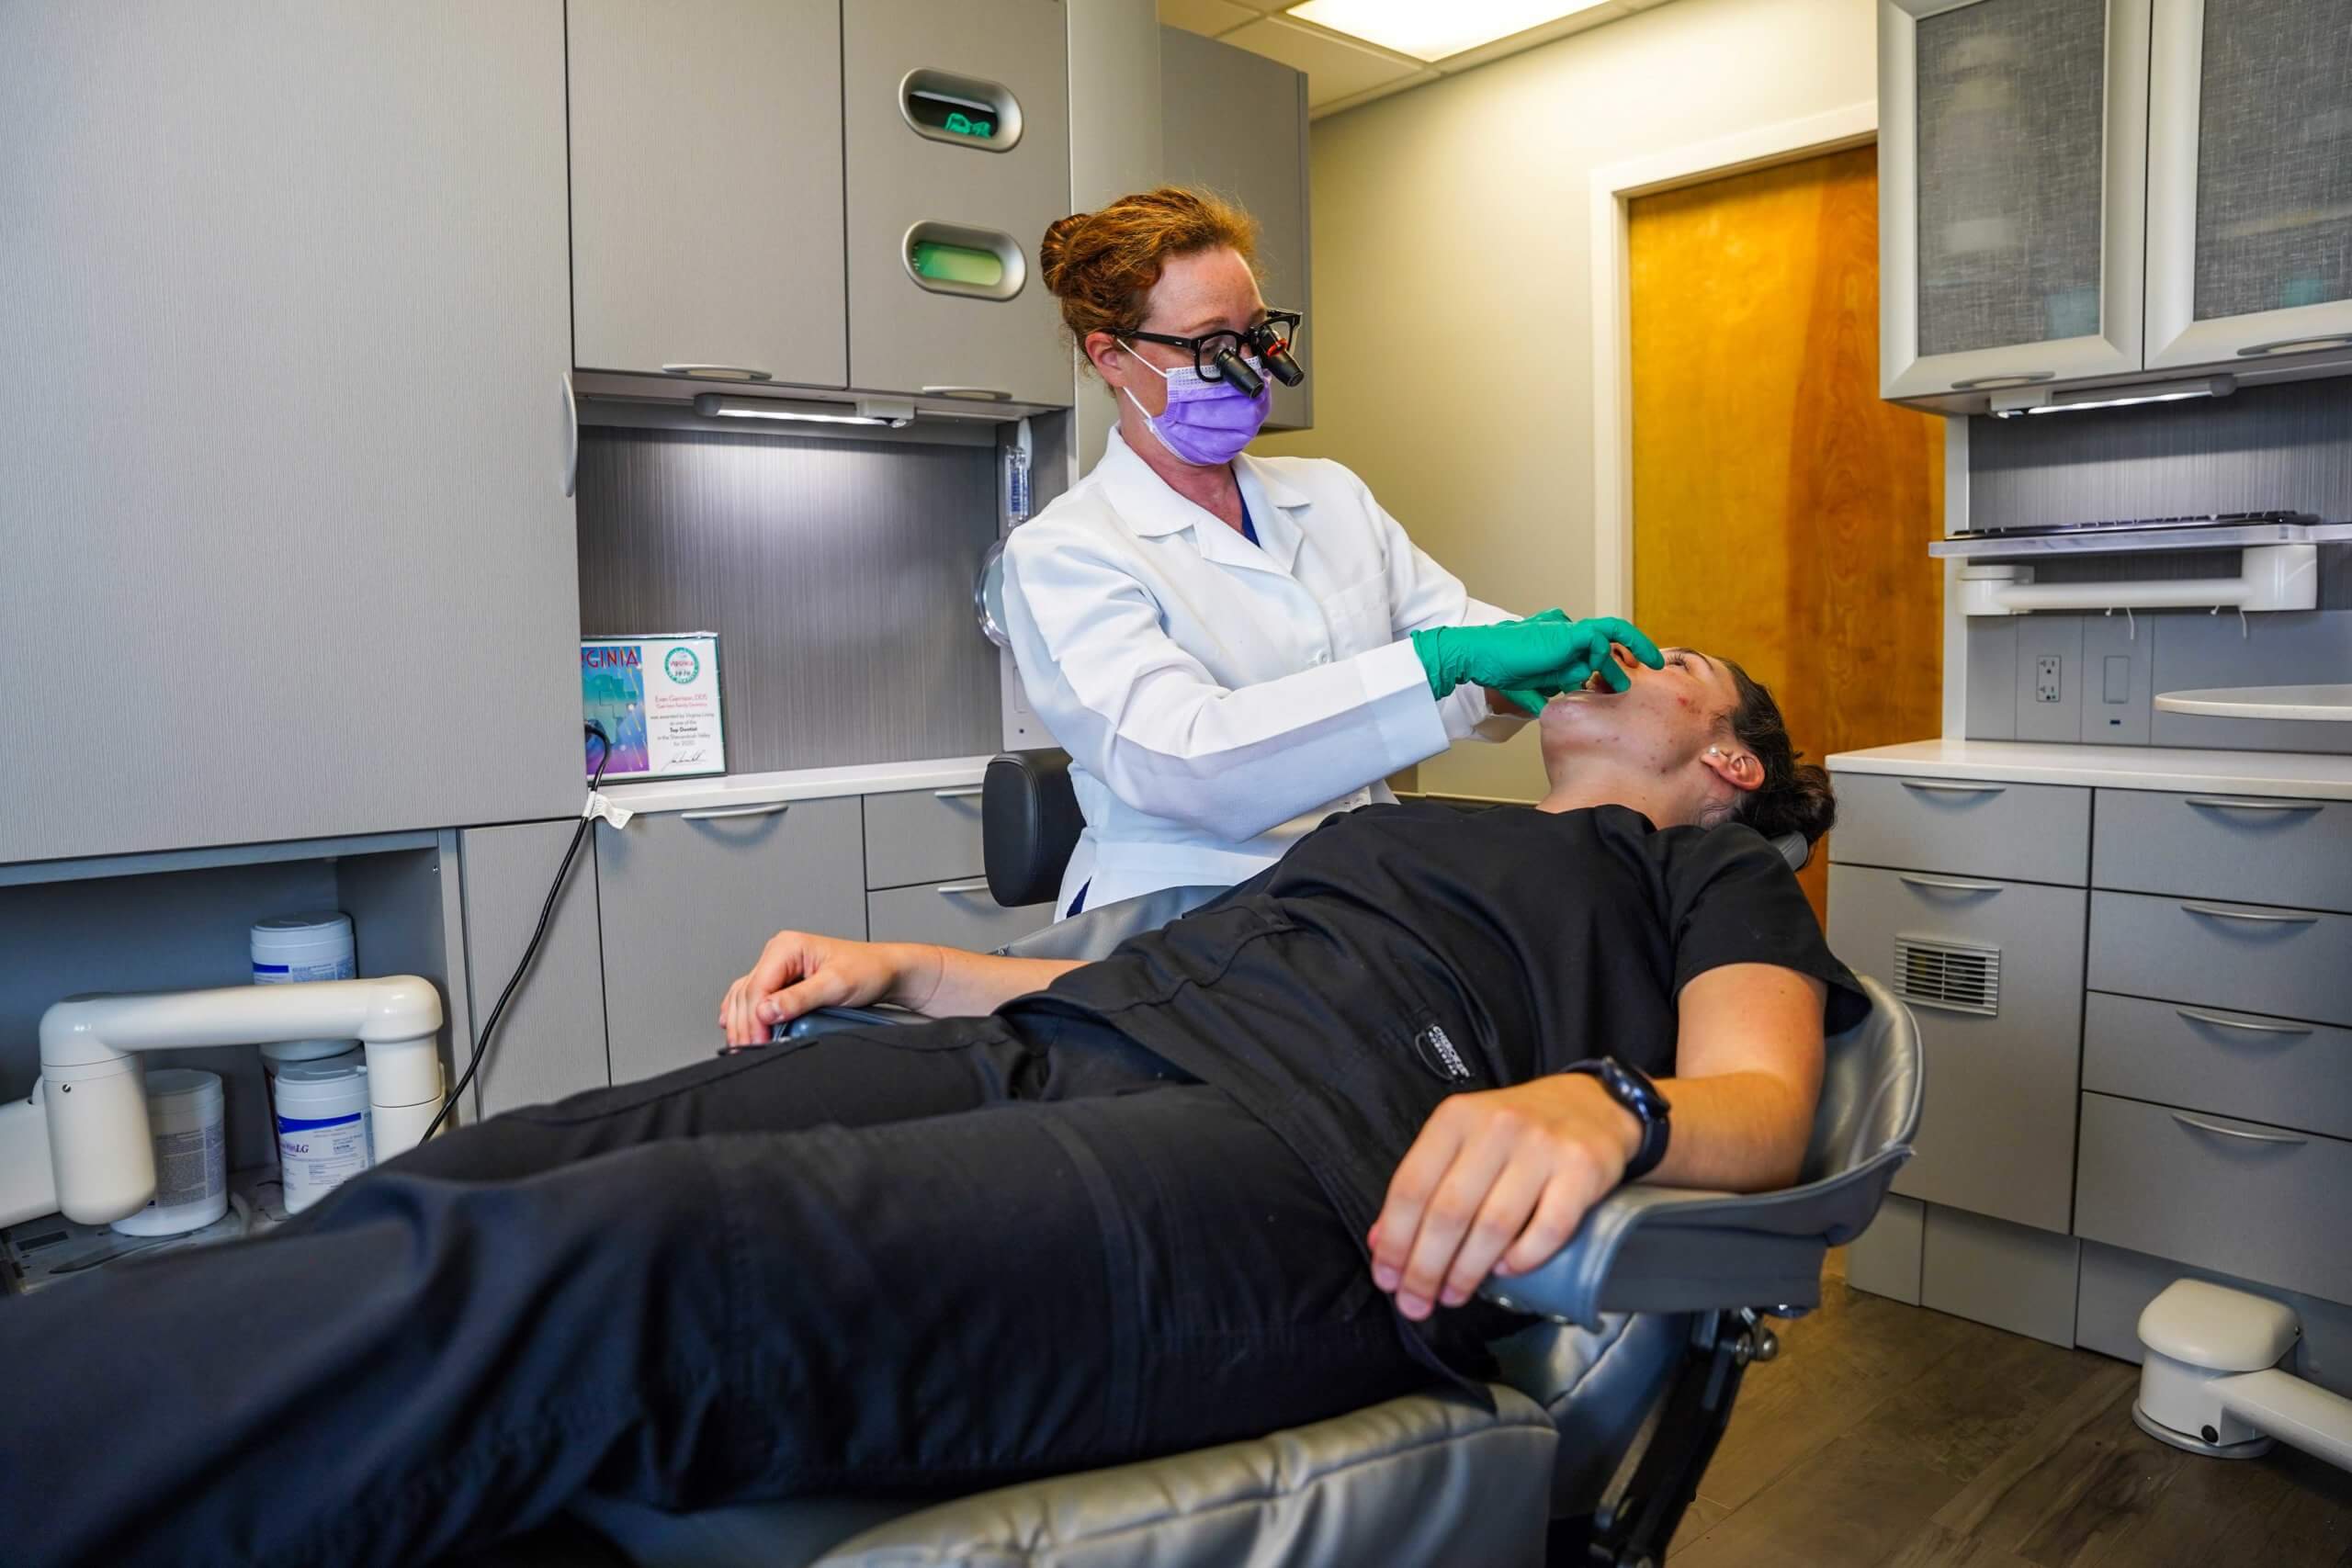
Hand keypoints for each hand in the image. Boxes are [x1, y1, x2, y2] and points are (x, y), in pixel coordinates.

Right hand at [719, 930, 929, 1046]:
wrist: (886, 972)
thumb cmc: (868, 970)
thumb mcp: (835, 986)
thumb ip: (799, 999)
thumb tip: (766, 1012)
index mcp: (787, 947)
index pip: (757, 986)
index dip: (754, 1019)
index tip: (760, 1042)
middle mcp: (778, 954)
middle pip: (747, 994)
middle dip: (746, 1025)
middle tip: (752, 1051)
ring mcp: (778, 967)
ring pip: (744, 997)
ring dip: (742, 1023)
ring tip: (746, 1047)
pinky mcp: (781, 982)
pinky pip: (752, 999)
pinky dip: (745, 1016)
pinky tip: (743, 1031)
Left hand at [1366, 1075, 1641, 1320]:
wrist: (1592, 1105)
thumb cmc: (1516, 1131)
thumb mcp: (1461, 1139)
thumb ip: (1424, 1183)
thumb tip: (1382, 1242)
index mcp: (1456, 1118)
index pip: (1411, 1186)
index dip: (1394, 1240)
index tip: (1387, 1279)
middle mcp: (1497, 1127)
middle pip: (1448, 1212)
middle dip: (1425, 1268)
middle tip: (1416, 1302)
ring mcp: (1542, 1147)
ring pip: (1494, 1226)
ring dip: (1467, 1272)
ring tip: (1454, 1295)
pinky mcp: (1582, 1170)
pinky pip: (1548, 1229)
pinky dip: (1522, 1259)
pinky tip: (1506, 1272)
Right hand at [1409, 614, 1662, 704]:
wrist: (1482, 657)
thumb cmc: (1501, 670)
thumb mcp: (1532, 690)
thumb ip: (1548, 698)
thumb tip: (1557, 716)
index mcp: (1558, 645)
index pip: (1592, 651)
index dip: (1612, 664)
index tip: (1625, 680)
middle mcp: (1565, 635)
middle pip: (1607, 641)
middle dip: (1632, 652)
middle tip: (1654, 665)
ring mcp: (1567, 632)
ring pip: (1608, 638)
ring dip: (1629, 653)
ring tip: (1652, 663)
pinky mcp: (1568, 632)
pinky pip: (1601, 639)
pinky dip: (1613, 654)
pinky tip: (1626, 667)